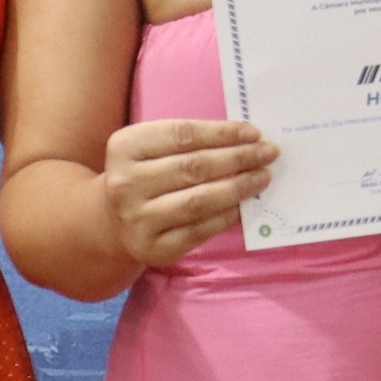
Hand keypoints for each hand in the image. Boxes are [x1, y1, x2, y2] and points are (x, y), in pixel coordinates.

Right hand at [103, 117, 274, 266]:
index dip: (222, 133)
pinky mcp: (154, 247)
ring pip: (199, 200)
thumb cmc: (144, 176)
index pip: (182, 134)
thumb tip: (245, 141)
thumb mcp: (151, 150)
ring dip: (238, 187)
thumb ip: (189, 142)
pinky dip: (227, 216)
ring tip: (262, 177)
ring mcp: (138, 218)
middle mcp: (126, 183)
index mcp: (125, 147)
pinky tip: (245, 205)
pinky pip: (200, 229)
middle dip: (238, 158)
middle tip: (269, 153)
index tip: (253, 133)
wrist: (112, 222)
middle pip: (193, 167)